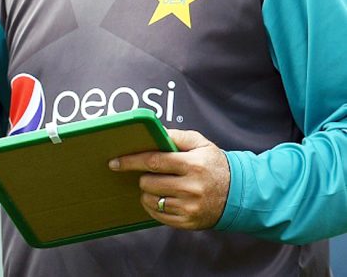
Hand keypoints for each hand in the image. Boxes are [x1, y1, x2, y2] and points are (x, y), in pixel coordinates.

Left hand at [108, 128, 229, 229]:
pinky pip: (158, 215)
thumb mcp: (200, 144)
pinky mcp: (189, 222)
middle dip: (142, 177)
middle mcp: (191, 187)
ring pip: (150, 200)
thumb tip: (154, 131)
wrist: (239, 194)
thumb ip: (176, 136)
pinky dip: (153, 206)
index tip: (114, 162)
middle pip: (149, 182)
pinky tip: (161, 198)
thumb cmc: (214, 165)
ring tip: (157, 186)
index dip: (130, 161)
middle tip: (148, 174)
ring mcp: (190, 207)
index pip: (153, 161)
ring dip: (147, 192)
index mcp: (192, 165)